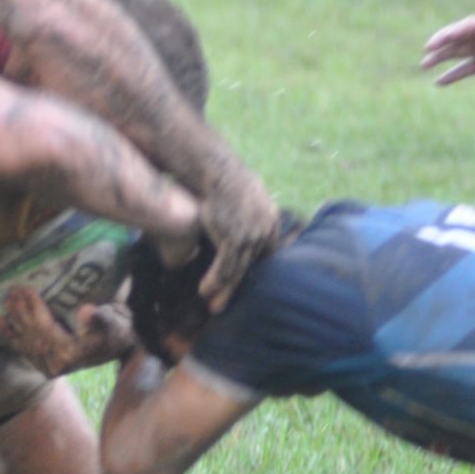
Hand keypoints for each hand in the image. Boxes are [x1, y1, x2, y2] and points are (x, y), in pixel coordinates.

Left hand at [0, 285, 133, 376]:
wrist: (116, 345)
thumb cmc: (116, 331)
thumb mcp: (113, 323)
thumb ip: (99, 319)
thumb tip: (85, 310)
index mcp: (71, 354)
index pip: (46, 327)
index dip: (35, 307)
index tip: (27, 288)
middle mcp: (56, 364)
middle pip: (32, 333)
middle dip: (21, 310)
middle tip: (13, 288)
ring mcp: (48, 366)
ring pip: (25, 339)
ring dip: (13, 318)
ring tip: (6, 299)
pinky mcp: (43, 364)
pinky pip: (23, 348)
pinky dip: (9, 334)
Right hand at [196, 167, 277, 309]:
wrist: (216, 169)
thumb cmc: (223, 178)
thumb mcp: (245, 193)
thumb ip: (248, 210)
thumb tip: (239, 217)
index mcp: (270, 219)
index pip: (265, 253)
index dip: (252, 269)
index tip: (240, 282)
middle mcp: (264, 230)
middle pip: (252, 266)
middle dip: (237, 288)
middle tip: (225, 304)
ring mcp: (251, 236)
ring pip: (238, 272)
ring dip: (224, 291)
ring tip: (213, 305)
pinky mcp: (235, 239)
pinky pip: (225, 268)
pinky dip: (214, 282)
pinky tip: (204, 291)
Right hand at [421, 13, 474, 85]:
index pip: (469, 26)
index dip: (453, 32)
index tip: (440, 40)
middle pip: (458, 37)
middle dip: (442, 42)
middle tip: (427, 50)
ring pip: (457, 52)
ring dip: (440, 58)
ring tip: (424, 65)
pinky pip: (465, 68)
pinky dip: (452, 75)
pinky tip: (438, 82)